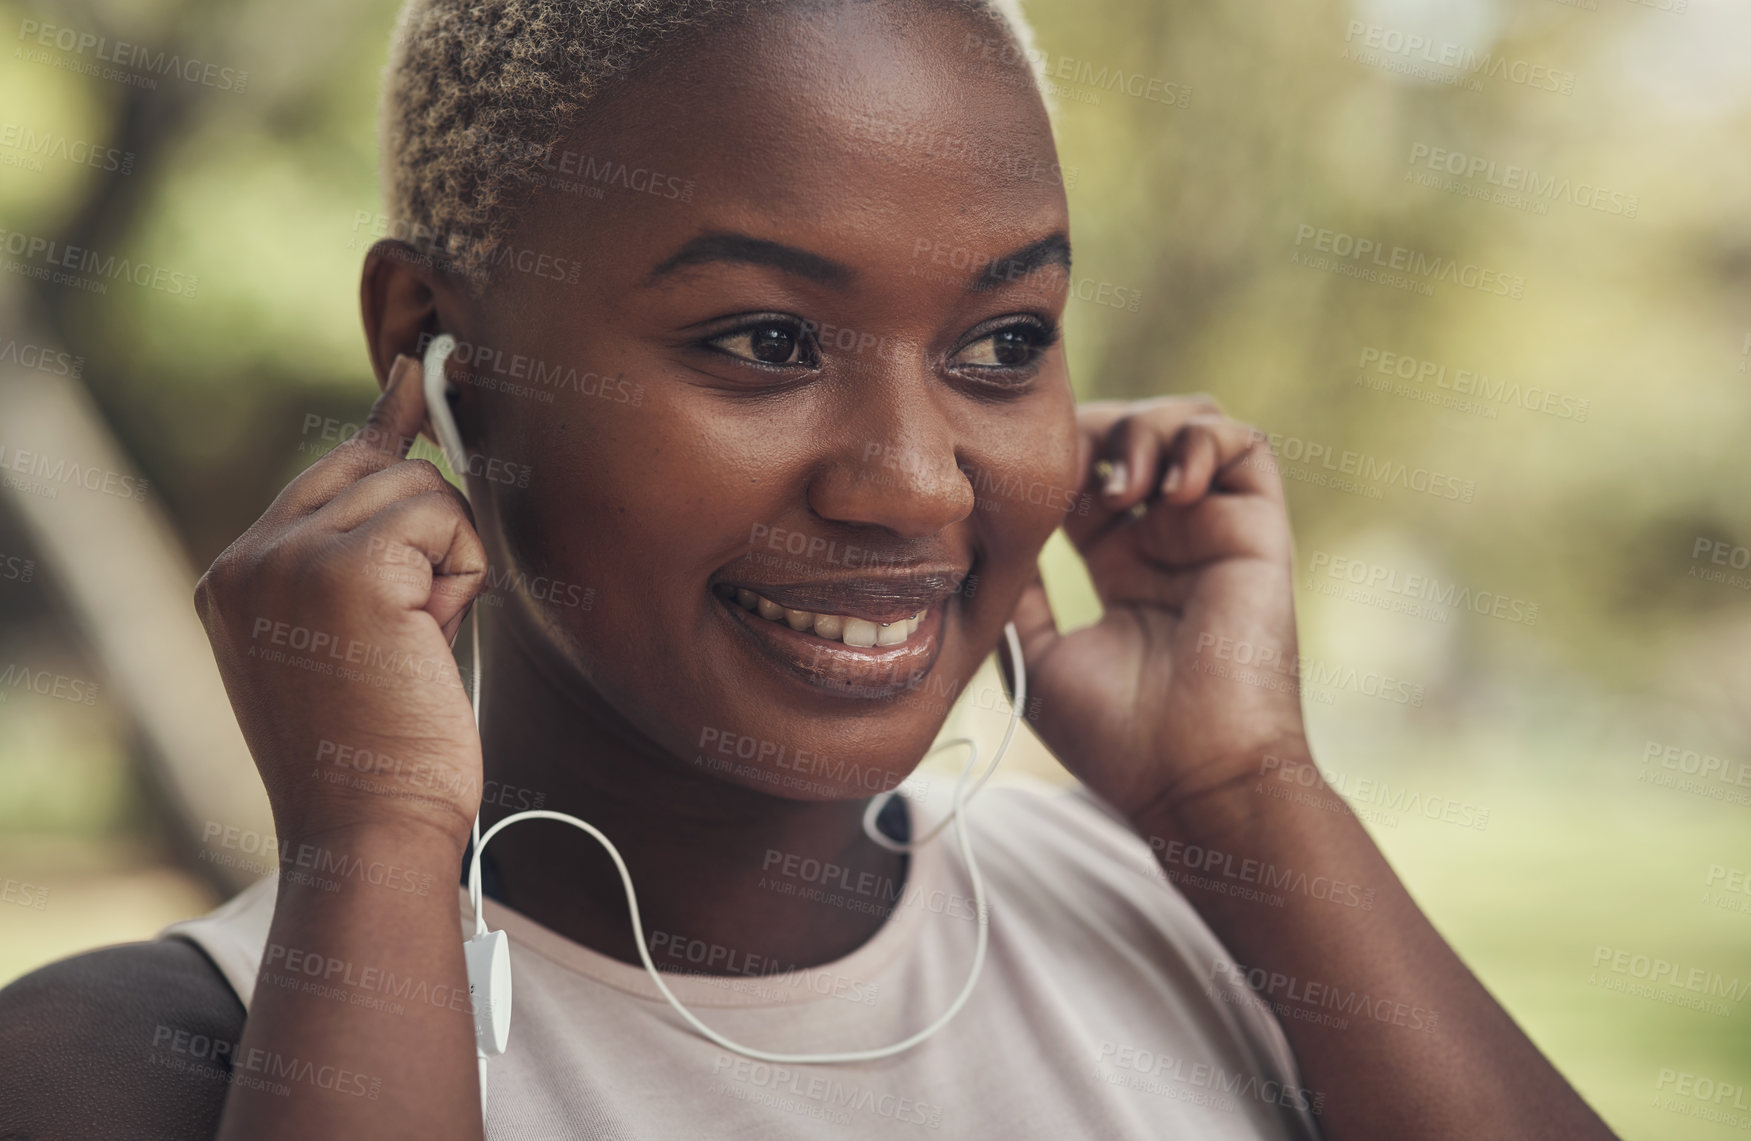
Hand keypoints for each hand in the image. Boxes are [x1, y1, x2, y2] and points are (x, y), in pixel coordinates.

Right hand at [194, 355, 487, 848]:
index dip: (385, 431)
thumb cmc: (380, 755)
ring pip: (422, 490)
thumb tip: (415, 459)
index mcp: (235, 577)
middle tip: (419, 629)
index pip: (327, 472)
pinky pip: (446, 520)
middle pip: (381, 469)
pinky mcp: (347, 568)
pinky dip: (462, 578)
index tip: (417, 374)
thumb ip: (366, 555)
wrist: (370, 831)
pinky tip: (431, 639)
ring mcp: (288, 558)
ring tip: (416, 647)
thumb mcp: (353, 640)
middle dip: (430, 537)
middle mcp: (248, 558)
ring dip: (449, 565)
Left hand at [1007, 396, 1305, 825]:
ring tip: (1118, 483)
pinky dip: (1202, 440)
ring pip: (1190, 425)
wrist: (1193, 778)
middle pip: (1132, 435)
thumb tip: (979, 536)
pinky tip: (1164, 488)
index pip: (1084, 474)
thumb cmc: (1116, 738)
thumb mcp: (1034, 658)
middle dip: (1092, 432)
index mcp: (1119, 566)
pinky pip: (1247, 445)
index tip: (1021, 479)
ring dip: (1146, 429)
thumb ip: (1016, 593)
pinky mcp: (1257, 531)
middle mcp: (1168, 541)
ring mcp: (1214, 532)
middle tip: (1064, 467)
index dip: (1053, 458)